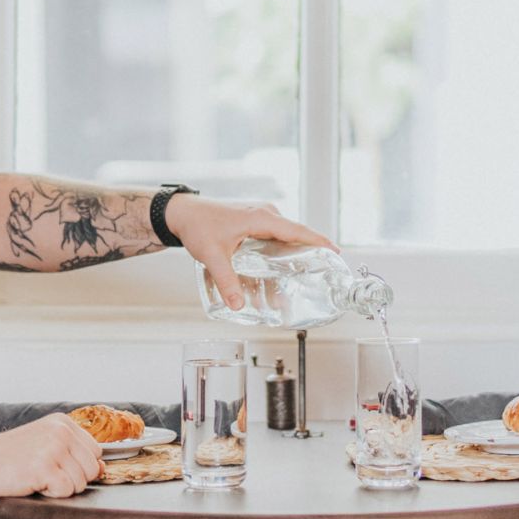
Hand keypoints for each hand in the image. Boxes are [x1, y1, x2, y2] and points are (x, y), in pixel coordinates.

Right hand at [0, 414, 103, 499]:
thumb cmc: (9, 456)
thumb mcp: (44, 441)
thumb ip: (72, 450)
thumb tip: (102, 468)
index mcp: (63, 422)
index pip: (95, 451)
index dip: (80, 466)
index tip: (57, 466)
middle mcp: (61, 432)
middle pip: (92, 468)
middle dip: (73, 479)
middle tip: (45, 474)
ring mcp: (53, 448)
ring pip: (81, 482)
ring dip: (60, 487)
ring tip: (36, 476)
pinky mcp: (44, 468)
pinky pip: (66, 490)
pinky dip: (51, 493)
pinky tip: (33, 483)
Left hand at [164, 195, 336, 311]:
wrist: (183, 213)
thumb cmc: (198, 226)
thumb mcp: (213, 256)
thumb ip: (227, 282)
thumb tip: (238, 305)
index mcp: (261, 218)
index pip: (297, 230)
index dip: (318, 241)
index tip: (335, 252)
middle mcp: (265, 214)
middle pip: (296, 233)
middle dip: (312, 249)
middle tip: (325, 269)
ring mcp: (260, 216)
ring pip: (287, 234)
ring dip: (297, 250)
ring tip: (308, 271)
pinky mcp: (254, 220)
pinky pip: (277, 233)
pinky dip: (284, 247)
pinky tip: (283, 264)